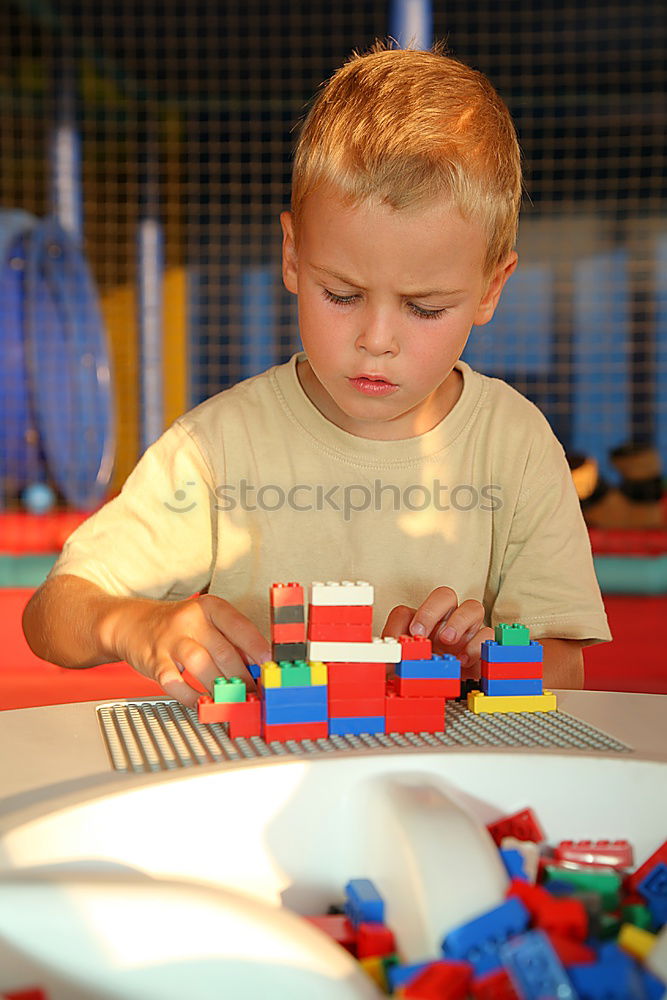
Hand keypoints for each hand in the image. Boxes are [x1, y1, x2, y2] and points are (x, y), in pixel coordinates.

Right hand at [108, 594, 271, 706]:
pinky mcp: (154, 660)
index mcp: (209, 607)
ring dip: (220, 687)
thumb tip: (258, 666)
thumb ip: (229, 640)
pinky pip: (174, 682)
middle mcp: (190, 620)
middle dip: (242, 676)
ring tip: (233, 701)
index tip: (270, 664)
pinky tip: (202, 703)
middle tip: (255, 692)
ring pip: (201, 665)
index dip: (257, 646)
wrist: (133, 623)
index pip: (238, 625)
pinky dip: (190, 696)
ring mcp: (170, 640)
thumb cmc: (179, 626)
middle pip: (223, 650)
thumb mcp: (206, 622)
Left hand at [382, 587, 492, 679]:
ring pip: (472, 607)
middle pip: (445, 596)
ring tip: (447, 641)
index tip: (403, 637)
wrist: (448, 701)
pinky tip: (462, 660)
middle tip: (421, 632)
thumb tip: (387, 655)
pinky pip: (488, 634)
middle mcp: (445, 624)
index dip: (402, 622)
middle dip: (432, 610)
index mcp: (419, 628)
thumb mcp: (405, 671)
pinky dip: (476, 644)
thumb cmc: (424, 681)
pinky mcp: (483, 648)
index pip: (408, 611)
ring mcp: (467, 633)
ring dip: (459, 621)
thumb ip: (395, 659)